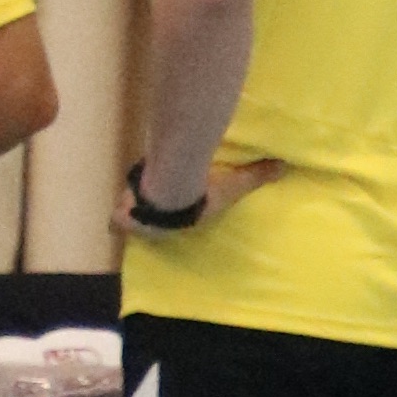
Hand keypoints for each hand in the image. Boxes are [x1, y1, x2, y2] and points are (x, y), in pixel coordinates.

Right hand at [109, 157, 283, 243]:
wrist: (172, 190)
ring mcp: (144, 223)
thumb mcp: (236, 183)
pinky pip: (116, 221)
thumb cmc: (204, 194)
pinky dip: (115, 218)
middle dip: (155, 221)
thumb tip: (284, 166)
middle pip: (156, 230)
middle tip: (155, 208)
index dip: (179, 223)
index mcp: (188, 223)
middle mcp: (166, 229)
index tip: (178, 215)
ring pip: (136, 225)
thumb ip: (258, 174)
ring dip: (136, 216)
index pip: (181, 229)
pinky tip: (111, 219)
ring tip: (136, 206)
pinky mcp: (124, 214)